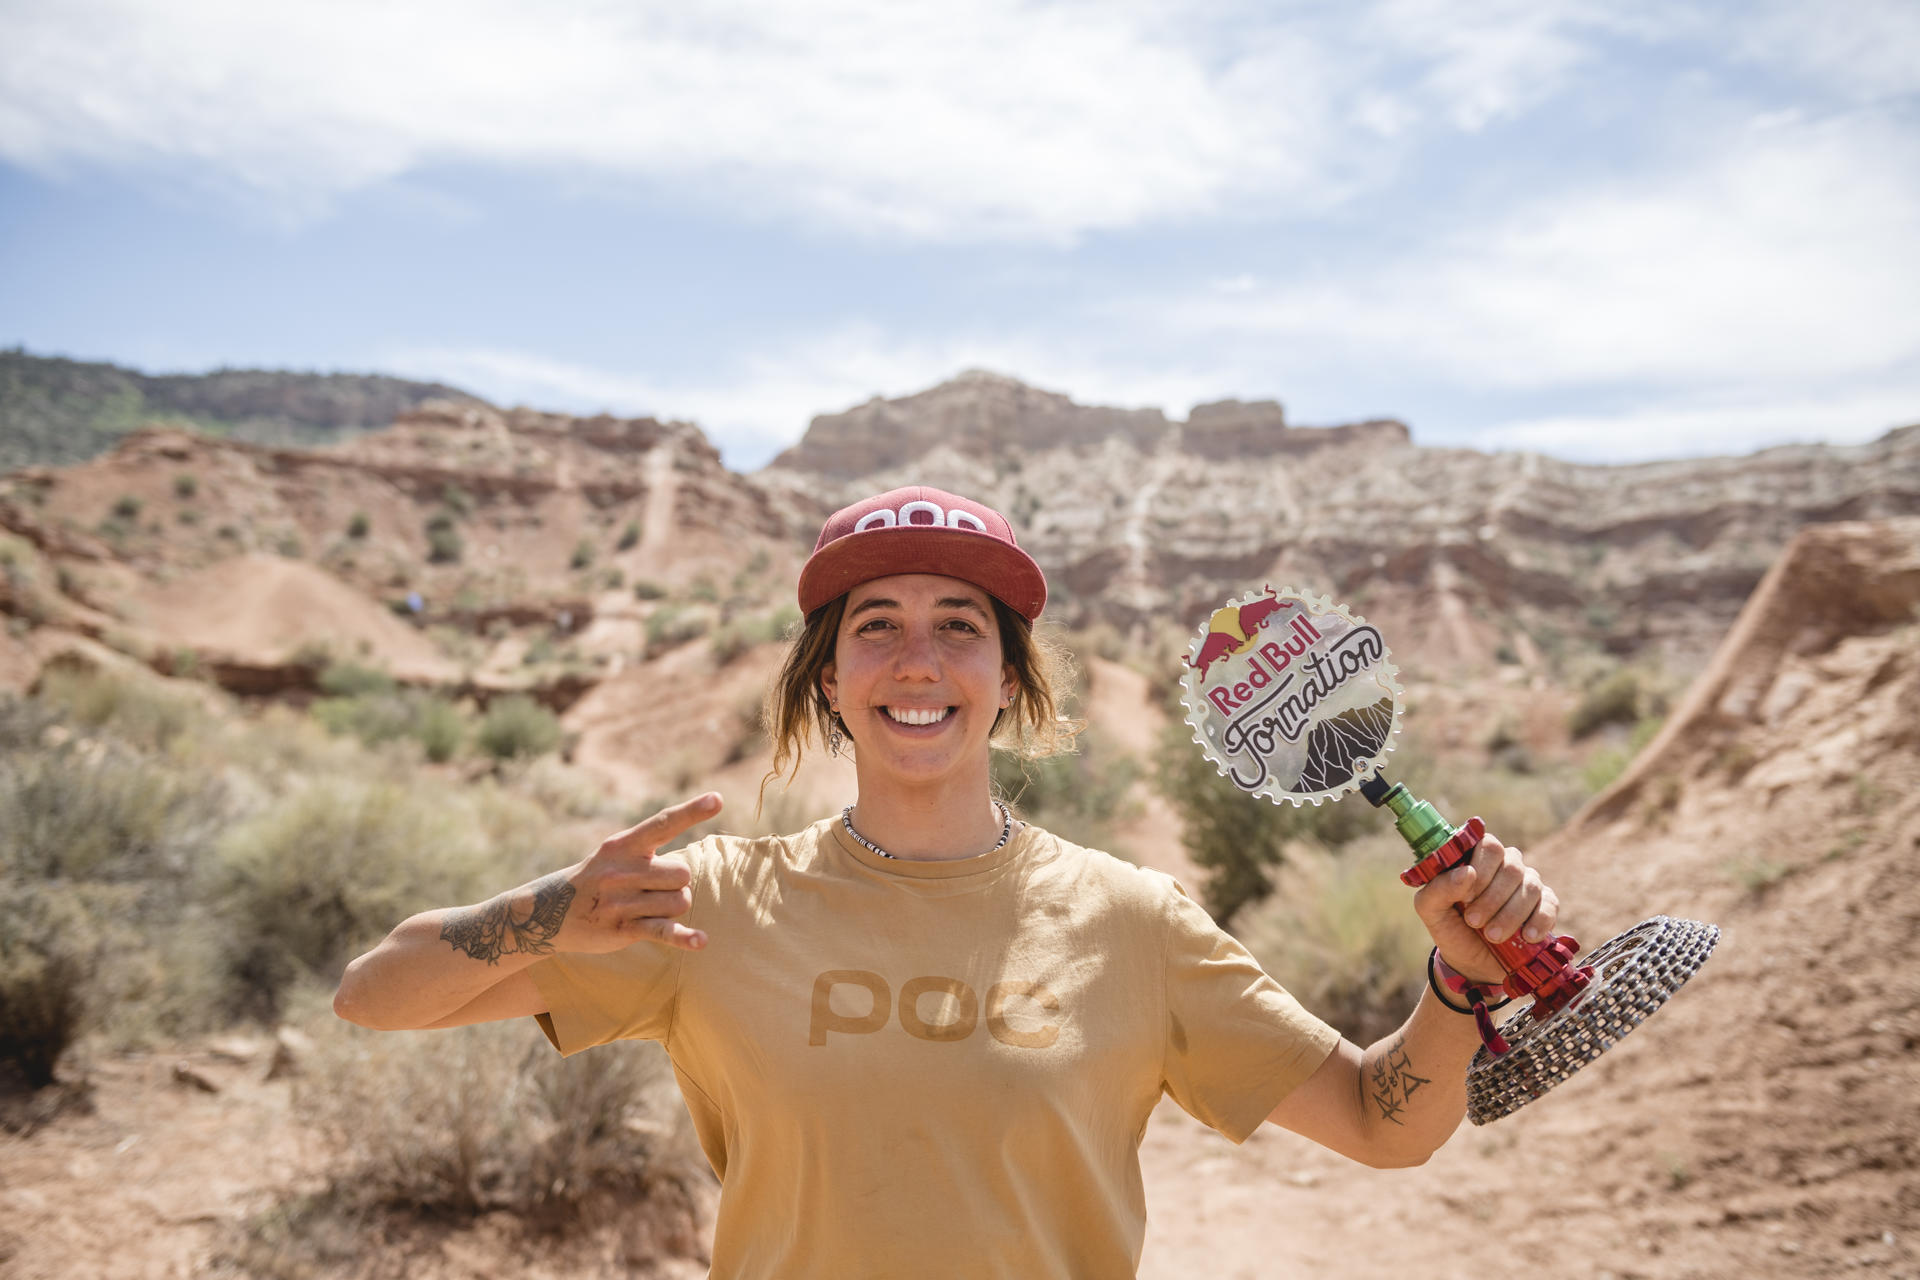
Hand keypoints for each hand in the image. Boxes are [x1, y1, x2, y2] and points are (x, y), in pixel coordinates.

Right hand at [554, 792, 718, 953]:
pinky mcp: (623, 929)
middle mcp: (622, 870)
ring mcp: (622, 901)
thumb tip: (688, 871)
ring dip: (673, 908)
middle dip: (678, 884)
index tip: (717, 799)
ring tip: (647, 908)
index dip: (691, 811)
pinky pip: (664, 932)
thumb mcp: (614, 855)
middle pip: (683, 874)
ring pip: (680, 903)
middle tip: (654, 890)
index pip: (663, 823)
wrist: (547, 912)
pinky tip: (701, 941)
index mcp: (623, 846)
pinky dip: (684, 938)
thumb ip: (648, 853)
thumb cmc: (597, 879)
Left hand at [1411, 829, 1559, 984]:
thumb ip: (1439, 888)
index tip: (1466, 897)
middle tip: (1474, 921)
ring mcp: (1528, 884)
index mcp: (1477, 858)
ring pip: (1530, 887)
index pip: (1489, 845)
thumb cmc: (1451, 927)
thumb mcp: (1431, 910)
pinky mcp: (1546, 906)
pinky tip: (1526, 937)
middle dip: (1492, 898)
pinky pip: (1550, 906)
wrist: (1472, 963)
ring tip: (1493, 936)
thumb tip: (1466, 872)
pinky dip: (1539, 921)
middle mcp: (1506, 866)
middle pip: (1511, 867)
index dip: (1481, 869)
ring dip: (1510, 914)